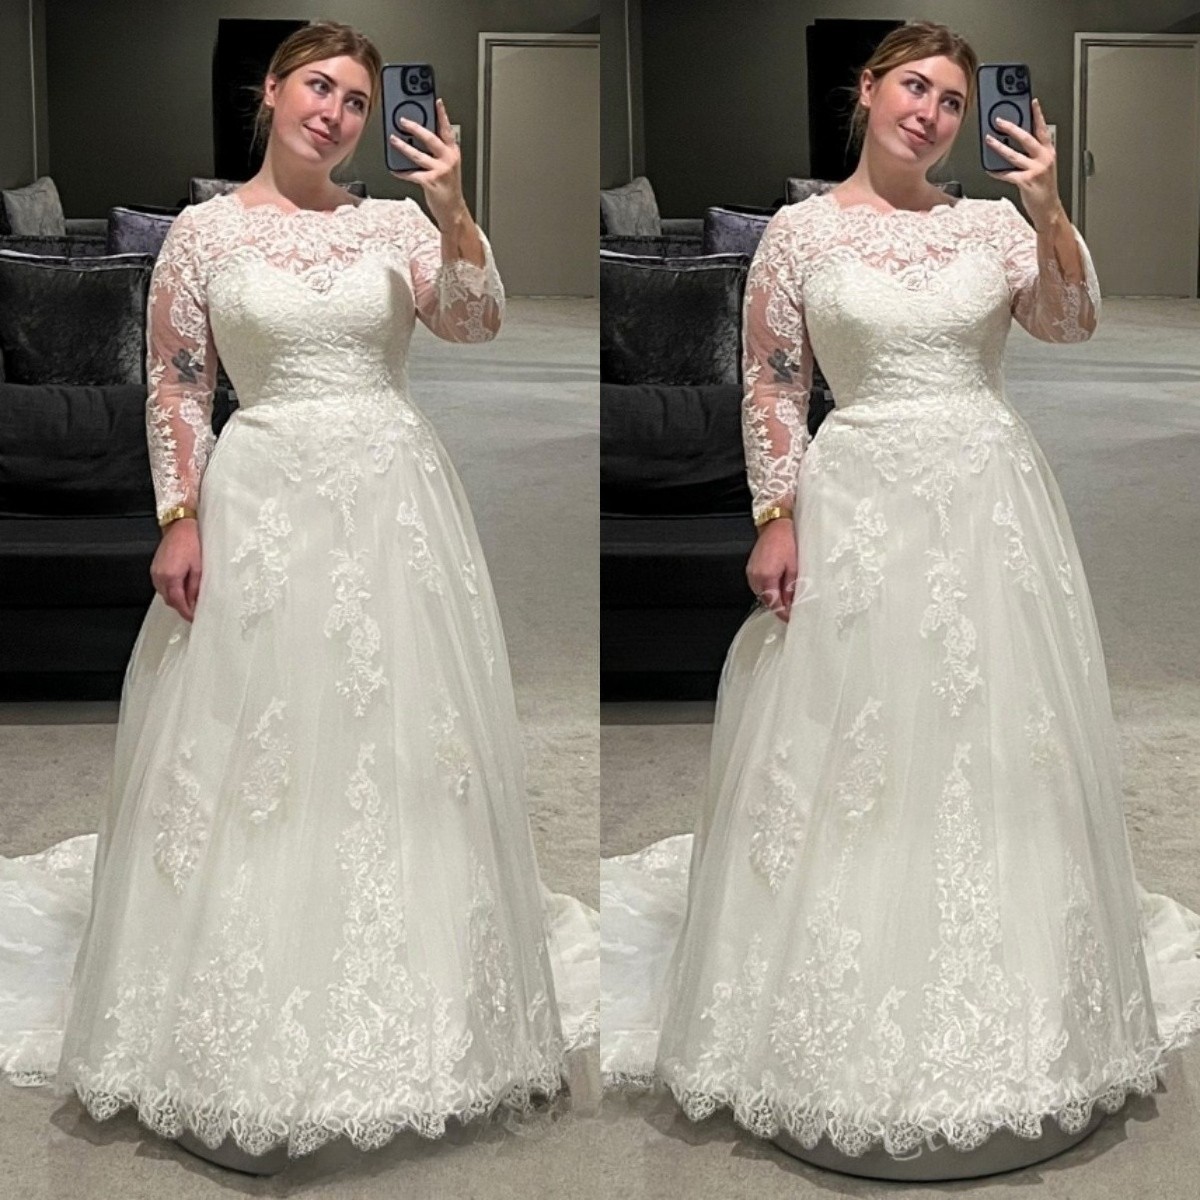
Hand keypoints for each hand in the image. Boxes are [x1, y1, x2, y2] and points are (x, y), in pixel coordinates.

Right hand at [150, 519, 201, 622]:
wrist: (178, 527)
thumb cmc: (191, 543)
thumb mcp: (198, 568)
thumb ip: (195, 588)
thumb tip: (194, 603)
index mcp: (171, 577)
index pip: (177, 602)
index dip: (186, 612)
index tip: (193, 618)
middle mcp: (159, 576)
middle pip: (169, 600)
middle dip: (181, 607)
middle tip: (194, 610)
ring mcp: (154, 572)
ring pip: (164, 594)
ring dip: (176, 599)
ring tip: (189, 600)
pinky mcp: (154, 569)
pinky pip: (161, 586)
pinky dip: (170, 590)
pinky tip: (180, 589)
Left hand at [388, 97, 466, 224]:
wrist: (453, 211)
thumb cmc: (448, 188)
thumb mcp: (448, 166)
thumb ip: (437, 151)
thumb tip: (417, 137)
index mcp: (453, 153)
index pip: (447, 130)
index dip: (442, 115)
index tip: (436, 101)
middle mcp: (448, 160)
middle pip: (430, 139)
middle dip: (415, 128)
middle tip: (403, 120)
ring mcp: (440, 171)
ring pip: (418, 155)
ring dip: (403, 147)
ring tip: (393, 139)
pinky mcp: (431, 182)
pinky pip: (412, 174)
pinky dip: (401, 172)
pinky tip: (394, 169)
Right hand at [746, 519, 797, 622]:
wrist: (774, 526)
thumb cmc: (786, 542)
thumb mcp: (794, 567)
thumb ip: (791, 588)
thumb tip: (790, 604)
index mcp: (767, 577)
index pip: (774, 603)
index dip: (782, 613)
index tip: (790, 619)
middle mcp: (755, 577)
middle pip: (767, 600)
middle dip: (778, 606)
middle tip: (791, 610)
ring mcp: (750, 573)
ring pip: (762, 594)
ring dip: (772, 598)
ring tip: (785, 598)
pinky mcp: (750, 570)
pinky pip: (758, 586)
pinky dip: (767, 589)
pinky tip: (776, 587)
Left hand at [984, 97, 1062, 224]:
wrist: (1049, 209)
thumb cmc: (1044, 188)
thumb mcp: (1043, 166)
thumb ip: (1033, 154)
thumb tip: (1015, 142)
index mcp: (1049, 152)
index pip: (1043, 129)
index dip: (1038, 115)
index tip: (1032, 102)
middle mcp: (1044, 158)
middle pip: (1026, 138)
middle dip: (1011, 127)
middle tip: (999, 120)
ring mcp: (1036, 170)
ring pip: (1014, 155)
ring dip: (999, 147)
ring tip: (989, 140)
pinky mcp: (1026, 182)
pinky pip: (1007, 174)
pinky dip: (997, 172)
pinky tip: (989, 169)